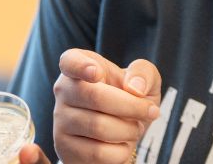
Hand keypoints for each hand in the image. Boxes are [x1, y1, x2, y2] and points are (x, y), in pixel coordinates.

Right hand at [51, 49, 161, 163]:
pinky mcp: (63, 147)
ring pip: (99, 127)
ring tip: (134, 128)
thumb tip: (135, 88)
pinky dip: (121, 151)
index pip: (70, 61)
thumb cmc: (128, 100)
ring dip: (129, 130)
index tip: (96, 73)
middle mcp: (64, 90)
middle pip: (96, 97)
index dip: (81, 66)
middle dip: (132, 107)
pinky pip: (98, 152)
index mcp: (79, 64)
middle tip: (152, 112)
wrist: (120, 135)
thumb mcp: (143, 81)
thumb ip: (143, 73)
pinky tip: (121, 145)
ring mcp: (60, 120)